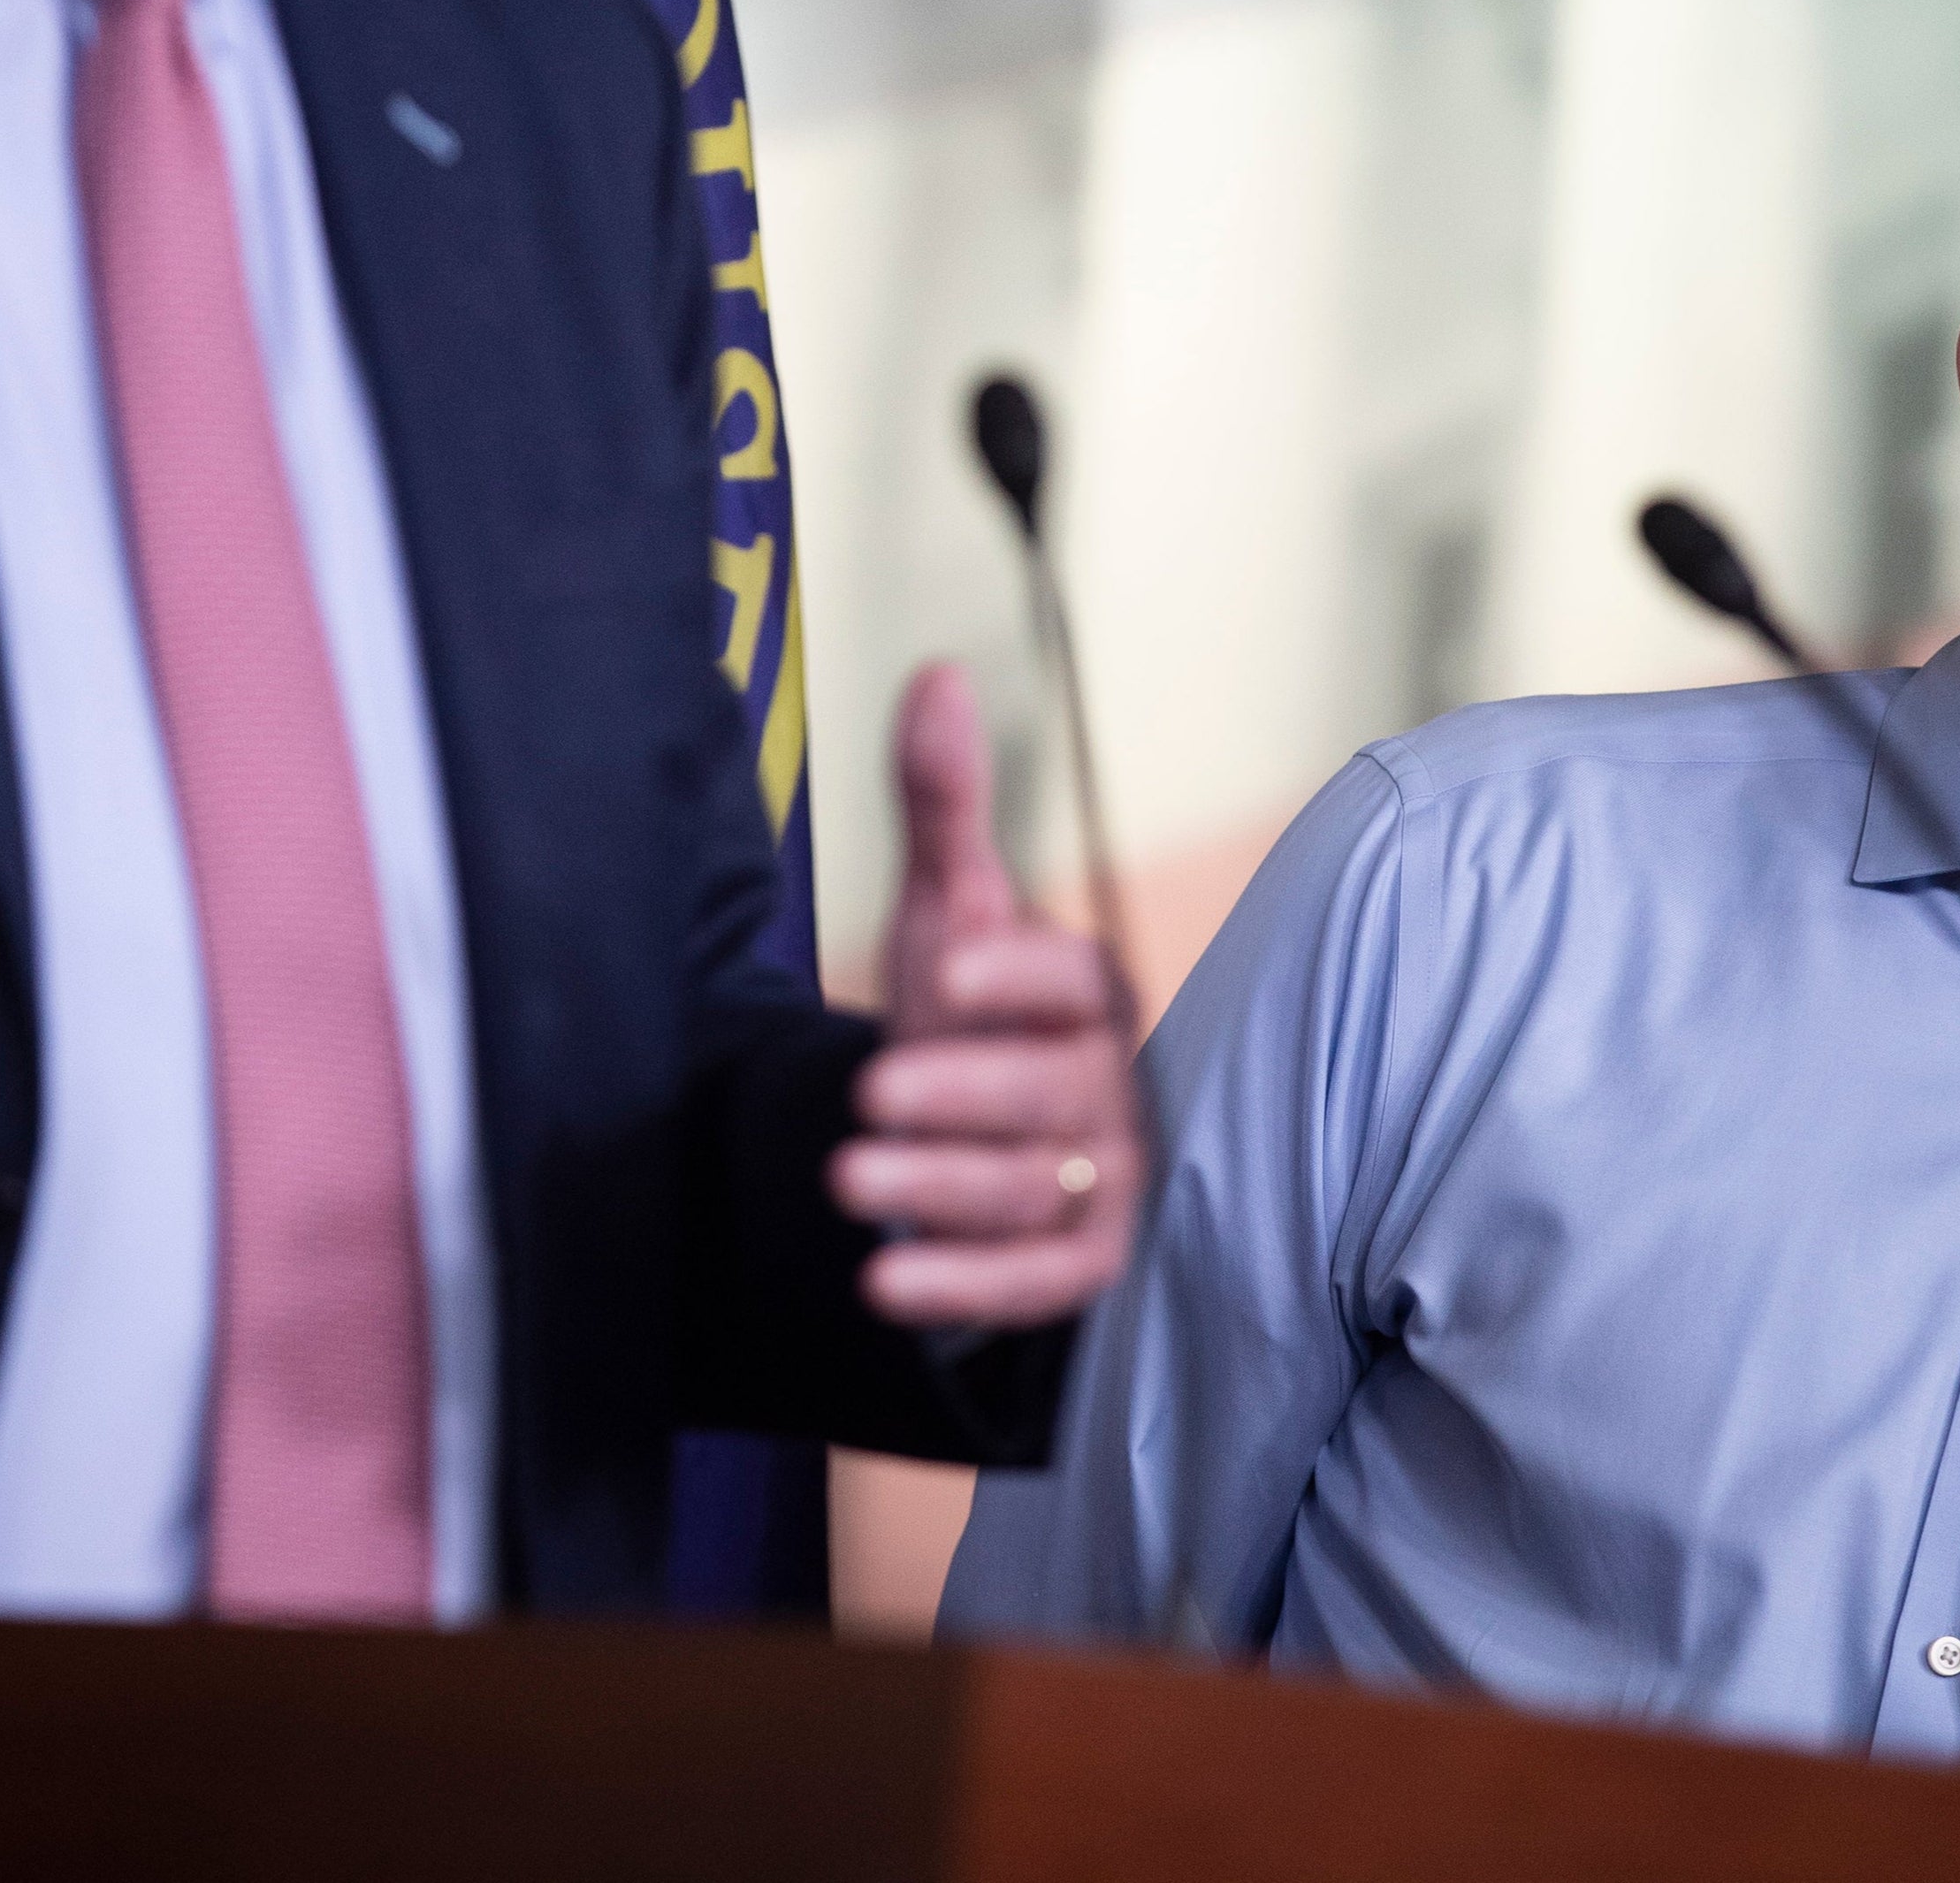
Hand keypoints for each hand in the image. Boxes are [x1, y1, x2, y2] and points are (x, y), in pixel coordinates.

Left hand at [830, 659, 1141, 1327]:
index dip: (1012, 977)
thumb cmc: (969, 1012)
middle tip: (870, 1096)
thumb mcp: (947, 908)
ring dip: (939, 1190)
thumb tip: (939, 673)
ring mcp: (1106, 1179)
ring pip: (1035, 1190)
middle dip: (960, 1098)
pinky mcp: (1082, 1263)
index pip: (1071, 980)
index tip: (942, 971)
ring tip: (848, 1179)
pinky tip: (884, 1282)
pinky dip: (961, 1286)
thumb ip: (945, 804)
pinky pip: (1034, 1282)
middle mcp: (1111, 1084)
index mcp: (1087, 990)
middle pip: (1050, 1094)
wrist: (975, 1133)